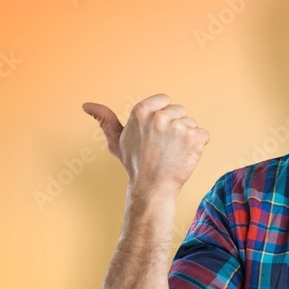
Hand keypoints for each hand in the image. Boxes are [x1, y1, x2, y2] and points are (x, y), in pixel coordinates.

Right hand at [82, 94, 209, 197]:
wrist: (152, 189)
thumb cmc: (136, 164)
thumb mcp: (116, 140)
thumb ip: (104, 120)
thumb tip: (85, 105)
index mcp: (140, 111)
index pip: (165, 100)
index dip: (163, 116)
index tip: (156, 134)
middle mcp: (158, 117)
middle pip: (179, 111)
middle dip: (174, 127)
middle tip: (163, 147)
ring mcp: (177, 127)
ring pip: (191, 123)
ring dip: (186, 137)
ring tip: (172, 153)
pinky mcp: (193, 138)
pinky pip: (203, 135)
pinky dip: (198, 146)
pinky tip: (184, 157)